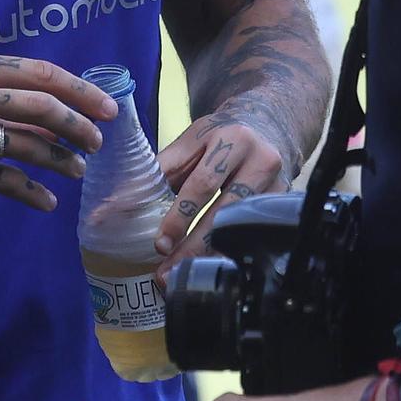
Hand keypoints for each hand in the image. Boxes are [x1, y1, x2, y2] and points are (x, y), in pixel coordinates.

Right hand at [0, 54, 117, 212]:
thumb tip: (51, 105)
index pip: (40, 73)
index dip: (80, 90)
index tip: (107, 106)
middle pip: (41, 106)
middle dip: (78, 125)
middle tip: (98, 141)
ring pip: (27, 145)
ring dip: (61, 160)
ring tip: (77, 169)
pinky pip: (2, 181)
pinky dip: (31, 193)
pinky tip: (47, 203)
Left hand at [153, 112, 289, 267]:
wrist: (266, 126)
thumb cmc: (220, 138)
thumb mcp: (191, 142)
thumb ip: (159, 171)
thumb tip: (116, 205)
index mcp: (232, 139)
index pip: (203, 183)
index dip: (180, 215)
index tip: (160, 243)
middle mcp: (261, 160)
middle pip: (225, 211)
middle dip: (194, 245)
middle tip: (167, 271)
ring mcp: (278, 184)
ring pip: (242, 227)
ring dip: (210, 254)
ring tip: (184, 274)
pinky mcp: (283, 203)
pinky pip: (256, 234)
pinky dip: (231, 252)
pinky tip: (211, 266)